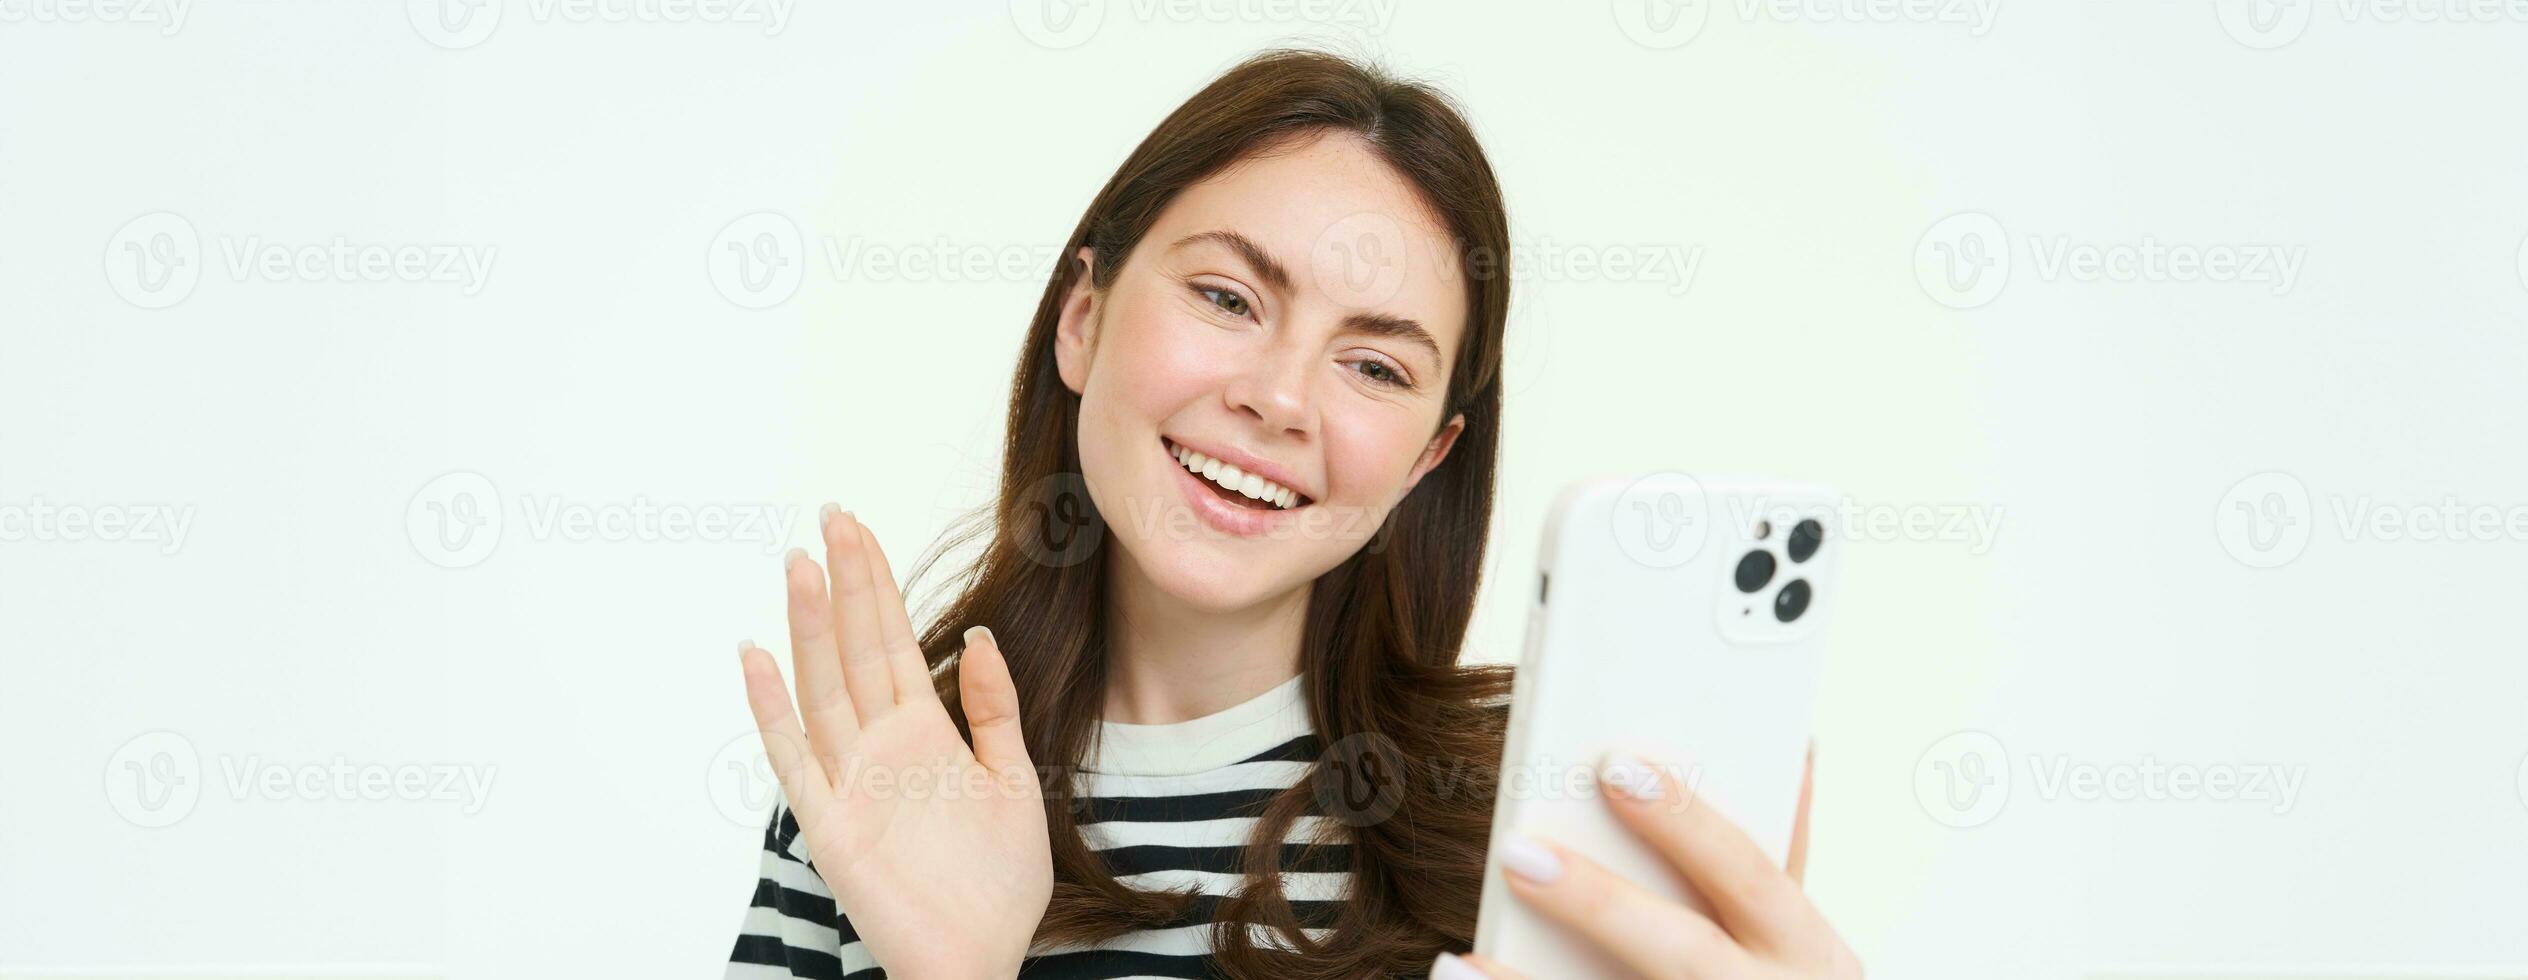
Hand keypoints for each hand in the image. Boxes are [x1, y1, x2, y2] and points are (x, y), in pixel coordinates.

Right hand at [738, 507, 1051, 979]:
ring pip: (822, 688)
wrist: (979, 960)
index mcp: (925, 733)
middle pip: (855, 650)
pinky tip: (755, 656)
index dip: (875, 583)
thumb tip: (980, 637)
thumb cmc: (999, 884)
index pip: (893, 641)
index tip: (856, 526)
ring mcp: (850, 782)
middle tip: (829, 515)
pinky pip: (794, 758)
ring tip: (799, 566)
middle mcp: (880, 747)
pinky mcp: (830, 825)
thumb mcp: (1015, 782)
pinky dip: (771, 708)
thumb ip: (995, 710)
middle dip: (845, 583)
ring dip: (810, 628)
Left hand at [1441, 747, 1858, 979]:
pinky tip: (1462, 978)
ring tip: (1460, 960)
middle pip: (1682, 952)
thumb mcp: (1804, 940)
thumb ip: (1783, 860)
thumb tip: (1794, 750)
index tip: (1614, 767)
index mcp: (1806, 951)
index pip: (1747, 875)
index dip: (1687, 822)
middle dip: (1600, 905)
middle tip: (1517, 853)